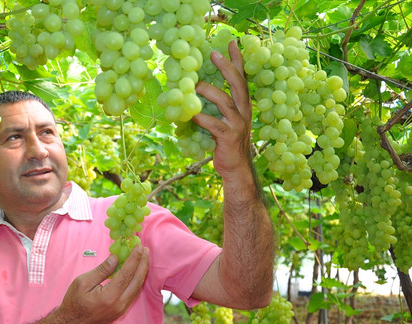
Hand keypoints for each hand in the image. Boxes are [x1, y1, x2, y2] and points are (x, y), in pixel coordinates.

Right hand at [56, 245, 149, 323]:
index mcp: (109, 296)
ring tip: (144, 258)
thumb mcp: (82, 282)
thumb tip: (116, 257)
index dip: (134, 259)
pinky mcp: (121, 312)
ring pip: (137, 288)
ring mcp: (121, 310)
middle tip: (146, 250)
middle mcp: (119, 304)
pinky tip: (136, 272)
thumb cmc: (73, 302)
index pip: (127, 273)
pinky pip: (133, 294)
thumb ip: (102, 270)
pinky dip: (136, 281)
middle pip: (137, 281)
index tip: (140, 247)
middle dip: (143, 264)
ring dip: (141, 272)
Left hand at [193, 40, 252, 180]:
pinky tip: (190, 115)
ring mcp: (238, 124)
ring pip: (224, 102)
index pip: (242, 78)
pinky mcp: (229, 137)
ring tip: (194, 84)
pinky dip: (201, 118)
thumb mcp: (222, 122)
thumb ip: (213, 108)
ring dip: (208, 91)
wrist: (236, 170)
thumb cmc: (226, 145)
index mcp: (243, 106)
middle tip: (213, 53)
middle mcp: (244, 111)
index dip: (238, 60)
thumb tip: (193, 92)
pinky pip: (213, 124)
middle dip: (226, 67)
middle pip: (237, 84)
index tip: (232, 42)